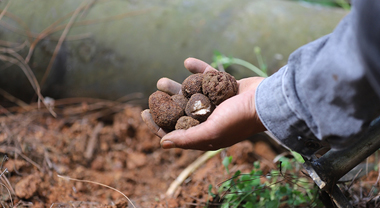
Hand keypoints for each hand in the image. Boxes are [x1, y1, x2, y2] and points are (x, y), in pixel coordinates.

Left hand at [141, 58, 266, 150]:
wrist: (267, 101)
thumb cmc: (239, 119)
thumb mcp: (211, 132)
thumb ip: (187, 138)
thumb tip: (163, 144)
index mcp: (205, 133)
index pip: (176, 132)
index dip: (158, 125)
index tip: (144, 113)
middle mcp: (209, 119)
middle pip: (181, 111)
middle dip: (166, 103)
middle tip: (154, 93)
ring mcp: (217, 103)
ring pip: (191, 94)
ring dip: (176, 87)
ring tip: (161, 81)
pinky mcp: (224, 88)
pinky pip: (208, 77)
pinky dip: (198, 70)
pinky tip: (187, 62)